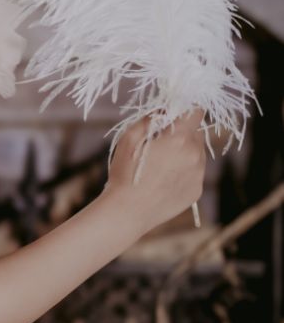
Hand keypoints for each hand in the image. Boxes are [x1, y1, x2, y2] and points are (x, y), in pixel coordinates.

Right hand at [103, 108, 206, 235]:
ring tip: (161, 165)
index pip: (197, 112)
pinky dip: (184, 172)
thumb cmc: (124, 173)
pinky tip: (164, 180)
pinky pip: (195, 173)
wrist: (127, 212)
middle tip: (160, 144)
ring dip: (184, 153)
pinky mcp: (196, 191)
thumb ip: (150, 119)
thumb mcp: (129, 138)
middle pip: (197, 133)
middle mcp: (194, 155)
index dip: (186, 110)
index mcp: (179, 139)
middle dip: (182, 133)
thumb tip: (164, 110)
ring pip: (198, 153)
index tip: (174, 114)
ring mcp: (198, 175)